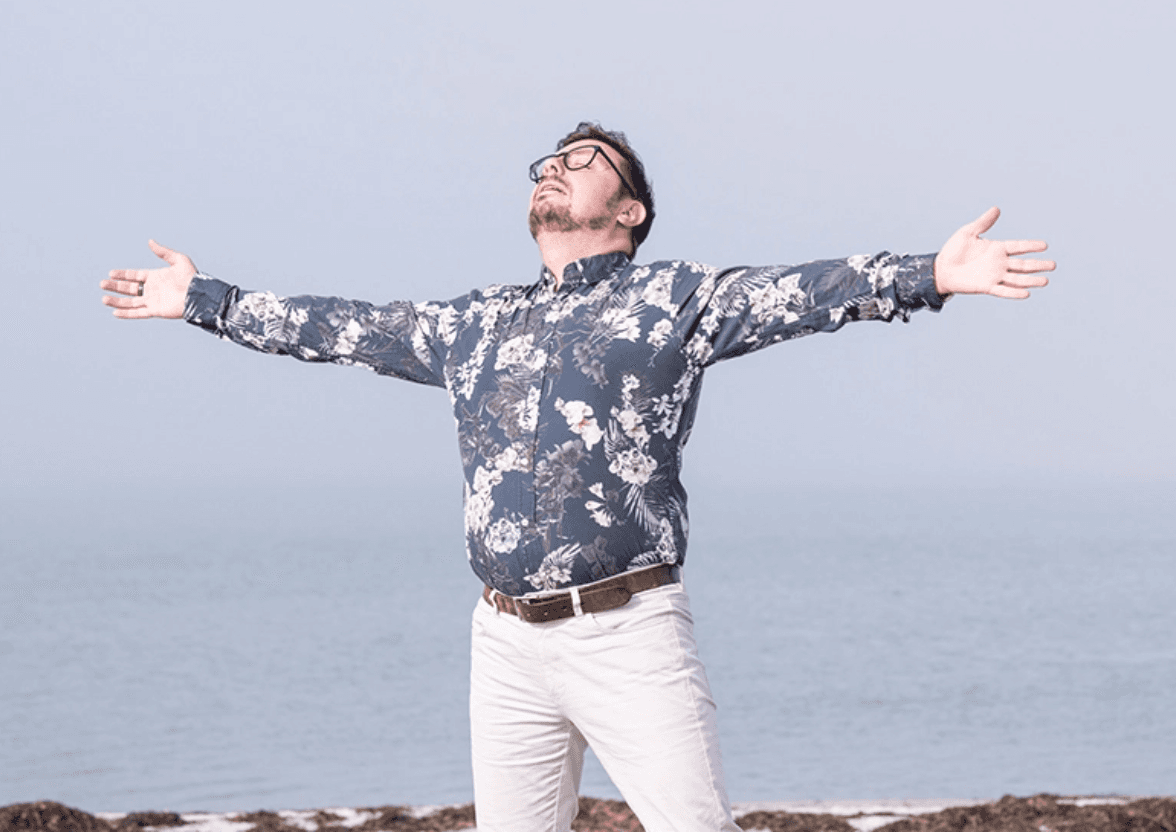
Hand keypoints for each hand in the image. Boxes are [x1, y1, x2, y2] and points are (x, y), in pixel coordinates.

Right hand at [101, 239, 196, 318]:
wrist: (200, 295)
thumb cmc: (192, 277)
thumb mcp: (178, 260)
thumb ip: (163, 252)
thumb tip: (150, 241)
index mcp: (156, 277)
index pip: (135, 276)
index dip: (123, 275)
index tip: (111, 273)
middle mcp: (153, 289)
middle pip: (130, 288)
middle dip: (115, 286)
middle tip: (102, 284)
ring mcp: (153, 301)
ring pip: (131, 302)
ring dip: (117, 301)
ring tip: (104, 299)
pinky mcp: (156, 311)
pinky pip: (138, 312)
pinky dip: (127, 313)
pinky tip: (115, 312)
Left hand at [933, 207, 1054, 298]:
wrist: (940, 269)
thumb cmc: (953, 251)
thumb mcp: (967, 233)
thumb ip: (983, 223)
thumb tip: (996, 209)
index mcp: (996, 248)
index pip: (1018, 246)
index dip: (1030, 246)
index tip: (1045, 245)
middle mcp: (998, 263)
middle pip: (1023, 264)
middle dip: (1038, 265)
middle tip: (1053, 265)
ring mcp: (993, 276)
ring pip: (1017, 278)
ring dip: (1030, 280)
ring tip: (1046, 281)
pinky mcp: (985, 287)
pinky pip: (1002, 290)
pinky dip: (1013, 292)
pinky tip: (1026, 293)